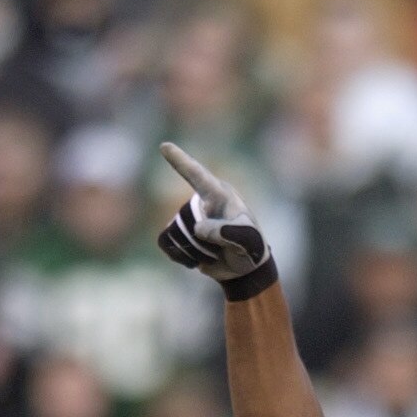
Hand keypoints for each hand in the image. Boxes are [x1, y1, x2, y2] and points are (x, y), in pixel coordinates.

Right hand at [157, 142, 274, 292]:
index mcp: (220, 194)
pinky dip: (179, 255)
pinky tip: (196, 258)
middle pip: (186, 218)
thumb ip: (226, 232)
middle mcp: (202, 201)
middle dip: (203, 240)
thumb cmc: (251, 249)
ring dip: (194, 250)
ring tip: (214, 252)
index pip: (197, 175)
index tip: (164, 147)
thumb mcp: (248, 241)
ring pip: (175, 232)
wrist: (245, 269)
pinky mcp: (180, 232)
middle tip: (225, 248)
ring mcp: (190, 216)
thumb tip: (198, 228)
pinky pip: (166, 241)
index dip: (180, 161)